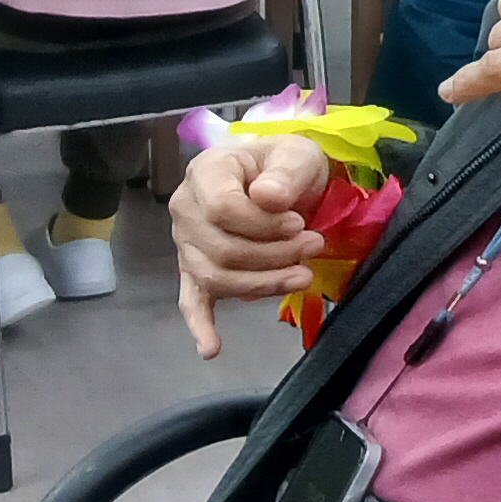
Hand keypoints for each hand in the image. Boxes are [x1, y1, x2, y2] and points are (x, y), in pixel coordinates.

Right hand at [169, 132, 331, 357]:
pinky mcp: (197, 267)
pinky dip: (200, 324)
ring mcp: (186, 242)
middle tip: (315, 246)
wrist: (279, 175)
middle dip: (274, 256)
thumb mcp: (296, 153)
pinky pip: (191, 298)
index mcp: (206, 172)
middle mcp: (186, 208)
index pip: (222, 210)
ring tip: (303, 276)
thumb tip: (269, 198)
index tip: (300, 223)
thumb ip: (285, 172)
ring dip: (262, 283)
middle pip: (221, 249)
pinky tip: (210, 348)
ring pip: (216, 277)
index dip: (264, 224)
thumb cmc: (284, 162)